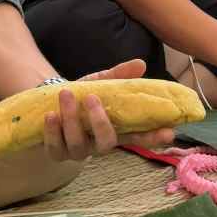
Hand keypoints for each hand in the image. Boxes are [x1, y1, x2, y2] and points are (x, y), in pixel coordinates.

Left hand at [42, 59, 174, 161]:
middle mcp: (98, 144)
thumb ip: (118, 76)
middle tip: (92, 98)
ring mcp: (77, 151)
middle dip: (99, 122)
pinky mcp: (56, 153)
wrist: (48, 105)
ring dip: (71, 119)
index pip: (139, 137)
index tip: (169, 132)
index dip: (154, 137)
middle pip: (106, 143)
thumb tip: (140, 63)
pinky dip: (53, 132)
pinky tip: (51, 115)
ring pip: (78, 144)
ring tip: (66, 94)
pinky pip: (55, 148)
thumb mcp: (100, 84)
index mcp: (115, 130)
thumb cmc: (81, 97)